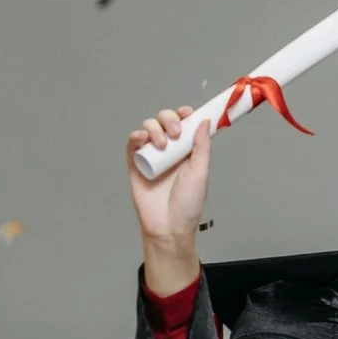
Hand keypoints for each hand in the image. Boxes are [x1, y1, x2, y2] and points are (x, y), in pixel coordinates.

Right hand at [126, 104, 210, 295]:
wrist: (168, 225)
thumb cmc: (187, 204)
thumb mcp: (200, 173)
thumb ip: (202, 146)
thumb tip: (205, 122)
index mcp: (186, 150)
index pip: (184, 123)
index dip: (184, 114)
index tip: (188, 113)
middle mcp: (169, 150)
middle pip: (164, 120)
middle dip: (169, 119)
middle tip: (176, 133)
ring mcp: (151, 155)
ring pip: (148, 127)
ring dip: (155, 128)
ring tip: (163, 144)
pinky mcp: (135, 163)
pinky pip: (133, 143)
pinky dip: (137, 136)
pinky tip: (143, 139)